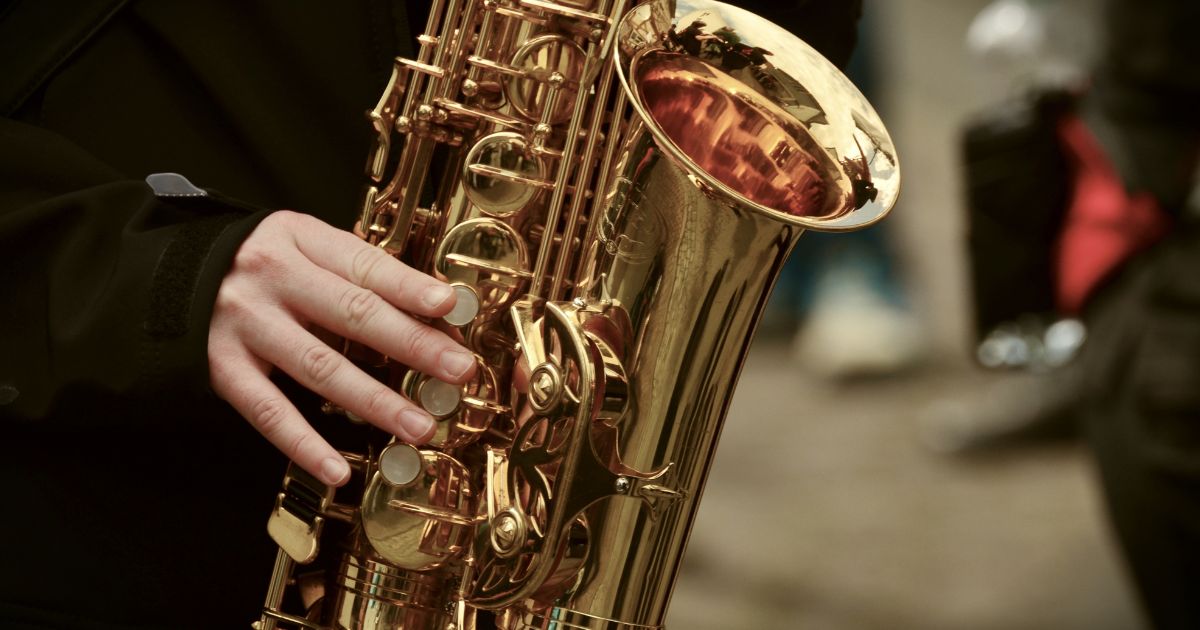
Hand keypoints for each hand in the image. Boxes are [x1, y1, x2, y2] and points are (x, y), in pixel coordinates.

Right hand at [208, 211, 476, 485]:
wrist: (161, 275)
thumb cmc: (255, 264)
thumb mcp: (302, 247)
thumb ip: (358, 275)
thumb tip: (433, 315)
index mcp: (299, 240)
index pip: (364, 264)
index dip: (409, 287)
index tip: (449, 306)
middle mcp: (272, 279)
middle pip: (352, 314)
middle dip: (412, 344)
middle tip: (456, 369)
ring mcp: (245, 325)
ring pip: (320, 368)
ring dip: (375, 401)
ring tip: (418, 426)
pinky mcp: (221, 368)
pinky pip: (269, 412)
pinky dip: (305, 444)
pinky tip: (339, 469)